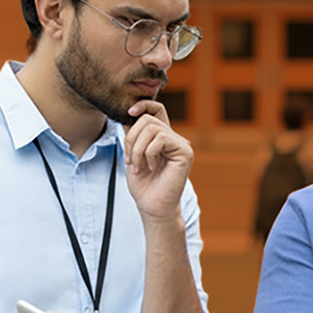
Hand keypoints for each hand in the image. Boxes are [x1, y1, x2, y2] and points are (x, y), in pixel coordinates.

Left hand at [123, 100, 192, 220]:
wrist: (152, 207)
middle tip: (130, 161)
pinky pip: (160, 139)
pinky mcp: (185, 152)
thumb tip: (127, 116)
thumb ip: (132, 136)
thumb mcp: (132, 155)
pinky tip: (151, 168)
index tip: (128, 112)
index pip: (156, 109)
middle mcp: (173, 138)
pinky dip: (148, 154)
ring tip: (138, 166)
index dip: (143, 105)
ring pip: (152, 128)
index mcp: (162, 137)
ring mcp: (181, 144)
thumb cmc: (143, 186)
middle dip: (131, 139)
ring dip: (137, 149)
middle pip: (147, 119)